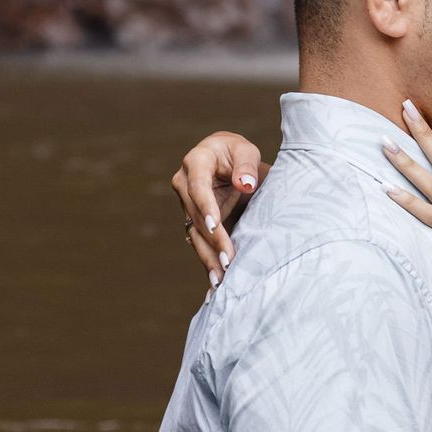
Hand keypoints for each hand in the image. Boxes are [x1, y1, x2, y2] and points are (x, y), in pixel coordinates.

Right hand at [169, 130, 269, 286]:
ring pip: (195, 233)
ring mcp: (186, 203)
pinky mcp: (193, 219)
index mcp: (196, 162)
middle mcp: (184, 183)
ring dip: (208, 256)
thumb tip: (245, 184)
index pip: (198, 187)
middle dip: (212, 240)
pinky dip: (208, 259)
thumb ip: (247, 165)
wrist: (226, 159)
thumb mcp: (246, 151)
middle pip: (195, 216)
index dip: (205, 207)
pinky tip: (215, 280)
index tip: (214, 226)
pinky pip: (199, 241)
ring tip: (220, 280)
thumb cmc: (237, 153)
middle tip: (227, 262)